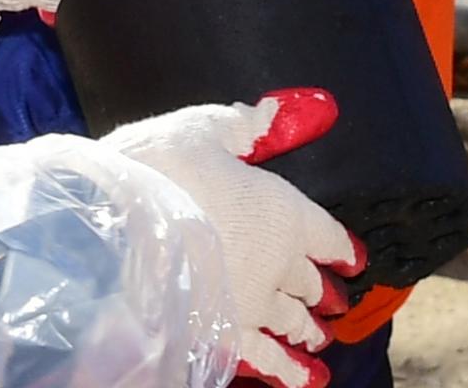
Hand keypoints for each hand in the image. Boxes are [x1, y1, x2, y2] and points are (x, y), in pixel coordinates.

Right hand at [106, 94, 363, 387]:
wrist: (113, 230)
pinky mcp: (224, 336)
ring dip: (307, 329)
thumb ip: (249, 125)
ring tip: (318, 338)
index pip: (328, 234)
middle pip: (310, 281)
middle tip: (337, 302)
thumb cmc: (158, 169)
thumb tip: (293, 108)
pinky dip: (289, 371)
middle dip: (324, 291)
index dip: (341, 246)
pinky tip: (307, 380)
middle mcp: (278, 263)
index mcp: (283, 211)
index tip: (354, 258)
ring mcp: (252, 305)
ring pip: (292, 321)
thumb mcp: (205, 130)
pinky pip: (265, 359)